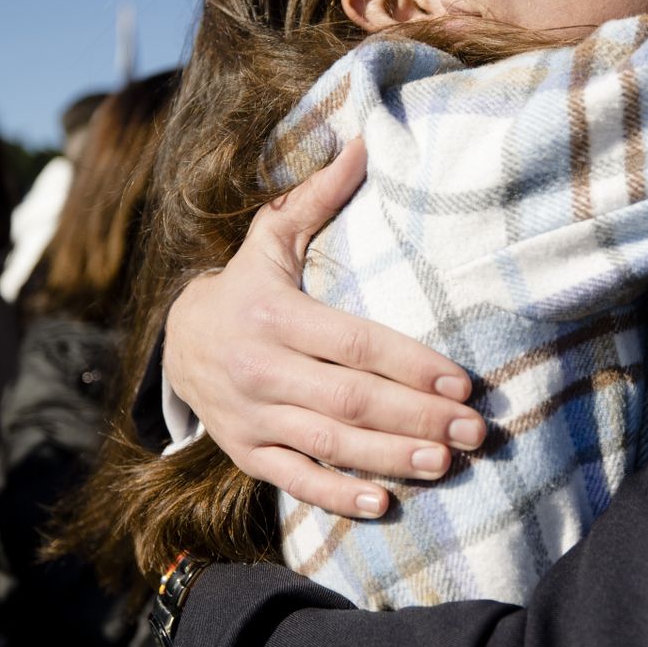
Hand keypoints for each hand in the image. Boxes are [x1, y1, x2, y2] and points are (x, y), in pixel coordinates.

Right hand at [164, 138, 485, 518]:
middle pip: (350, 401)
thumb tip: (360, 142)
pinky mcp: (247, 452)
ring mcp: (252, 417)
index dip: (410, 365)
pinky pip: (295, 480)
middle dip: (417, 418)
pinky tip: (386, 503)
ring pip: (329, 445)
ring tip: (447, 463)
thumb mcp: (268, 240)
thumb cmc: (243, 287)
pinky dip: (337, 496)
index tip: (462, 382)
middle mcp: (260, 369)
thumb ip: (315, 198)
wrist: (172, 343)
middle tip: (475, 431)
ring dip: (392, 458)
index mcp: (273, 314)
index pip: (354, 343)